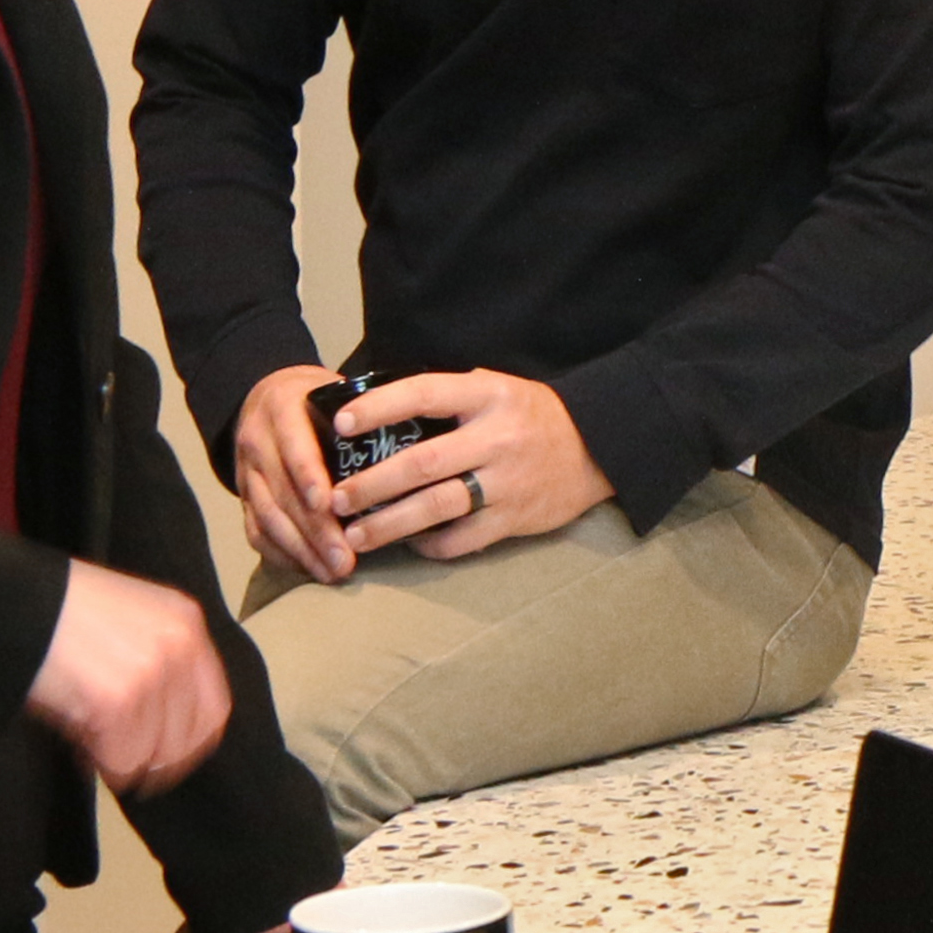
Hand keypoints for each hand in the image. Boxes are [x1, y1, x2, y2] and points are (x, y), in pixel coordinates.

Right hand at [31, 560, 233, 791]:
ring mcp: (151, 671)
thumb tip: (159, 726)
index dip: (189, 742)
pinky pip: (122, 758)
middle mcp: (178, 645)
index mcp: (183, 620)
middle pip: (187, 737)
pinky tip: (80, 744)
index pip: (213, 707)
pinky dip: (101, 762)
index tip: (165, 758)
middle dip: (153, 757)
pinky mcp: (119, 698)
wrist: (11, 600)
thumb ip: (155, 661)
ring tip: (91, 741)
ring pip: (152, 753)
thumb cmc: (55, 609)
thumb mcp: (125, 617)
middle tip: (120, 757)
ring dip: (122, 758)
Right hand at [232, 364, 352, 580]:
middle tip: (345, 559)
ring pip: (268, 517)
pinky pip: (256, 531)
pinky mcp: (243, 497)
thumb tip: (417, 447)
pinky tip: (310, 569)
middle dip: (314, 530)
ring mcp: (246, 472)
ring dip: (301, 550)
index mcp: (282, 409)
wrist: (264, 396)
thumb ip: (363, 414)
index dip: (308, 476)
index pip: (293, 445)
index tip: (328, 504)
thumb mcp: (334, 390)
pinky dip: (282, 554)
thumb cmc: (315, 399)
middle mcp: (257, 441)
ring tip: (333, 572)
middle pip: (282, 492)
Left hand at [329, 368, 610, 562]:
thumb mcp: (498, 388)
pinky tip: (408, 544)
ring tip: (355, 535)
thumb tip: (383, 406)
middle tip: (335, 498)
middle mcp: (496, 438)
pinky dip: (431, 545)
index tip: (342, 424)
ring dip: (391, 523)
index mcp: (489, 396)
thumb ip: (450, 395)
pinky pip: (464, 539)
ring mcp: (507, 482)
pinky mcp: (515, 519)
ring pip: (438, 506)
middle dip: (372, 483)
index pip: (424, 394)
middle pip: (423, 463)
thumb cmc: (534, 416)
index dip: (379, 408)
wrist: (598, 449)